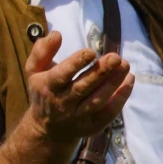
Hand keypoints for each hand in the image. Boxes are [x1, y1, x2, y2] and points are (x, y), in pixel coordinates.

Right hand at [18, 33, 133, 145]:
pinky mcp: (92, 126)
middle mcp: (62, 103)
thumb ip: (42, 51)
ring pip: (97, 101)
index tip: (91, 52)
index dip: (76, 64)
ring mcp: (78, 117)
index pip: (61, 75)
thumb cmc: (43, 91)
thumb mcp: (34, 70)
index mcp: (48, 86)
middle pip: (82, 88)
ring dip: (113, 83)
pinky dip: (120, 99)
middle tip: (116, 57)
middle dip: (100, 72)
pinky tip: (129, 81)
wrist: (47, 130)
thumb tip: (57, 34)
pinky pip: (108, 113)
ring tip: (125, 66)